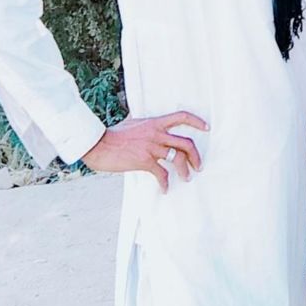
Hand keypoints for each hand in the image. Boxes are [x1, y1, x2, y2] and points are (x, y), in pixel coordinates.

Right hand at [82, 110, 208, 192]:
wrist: (99, 144)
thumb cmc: (113, 135)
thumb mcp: (132, 123)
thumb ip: (144, 124)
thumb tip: (147, 123)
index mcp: (155, 123)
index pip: (181, 116)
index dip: (196, 121)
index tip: (206, 127)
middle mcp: (156, 134)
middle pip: (186, 143)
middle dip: (196, 156)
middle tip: (198, 165)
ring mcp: (151, 147)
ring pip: (178, 158)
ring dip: (185, 170)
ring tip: (187, 177)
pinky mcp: (144, 161)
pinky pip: (161, 174)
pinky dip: (165, 183)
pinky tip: (165, 189)